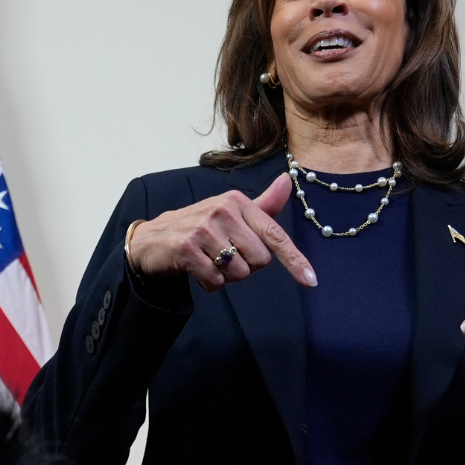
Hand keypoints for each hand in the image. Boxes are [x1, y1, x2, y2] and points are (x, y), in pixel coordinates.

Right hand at [128, 174, 317, 291]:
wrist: (153, 238)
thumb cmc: (200, 226)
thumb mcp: (232, 212)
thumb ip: (263, 204)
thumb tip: (287, 180)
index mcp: (238, 202)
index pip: (275, 234)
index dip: (295, 260)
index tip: (311, 280)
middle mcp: (223, 211)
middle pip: (260, 260)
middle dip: (247, 266)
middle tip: (226, 255)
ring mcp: (203, 229)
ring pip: (239, 273)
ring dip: (227, 276)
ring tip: (210, 260)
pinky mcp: (187, 248)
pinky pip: (216, 282)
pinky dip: (210, 284)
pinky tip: (198, 270)